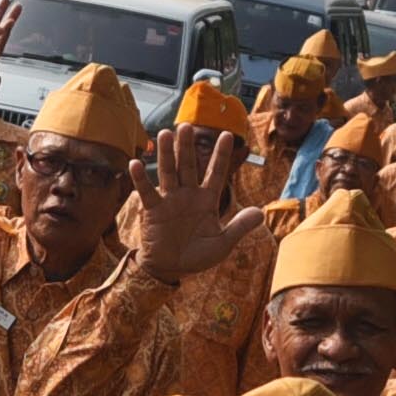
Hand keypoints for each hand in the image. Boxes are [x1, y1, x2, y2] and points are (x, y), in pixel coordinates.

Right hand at [129, 121, 254, 278]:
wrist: (171, 269)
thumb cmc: (197, 256)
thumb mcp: (223, 244)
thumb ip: (239, 227)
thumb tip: (261, 213)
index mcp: (207, 200)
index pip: (216, 173)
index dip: (221, 155)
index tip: (228, 135)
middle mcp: (188, 195)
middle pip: (188, 166)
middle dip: (188, 147)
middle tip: (186, 126)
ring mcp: (170, 200)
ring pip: (168, 172)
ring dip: (166, 154)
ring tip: (165, 133)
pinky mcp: (153, 210)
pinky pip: (147, 192)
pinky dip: (140, 179)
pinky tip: (135, 164)